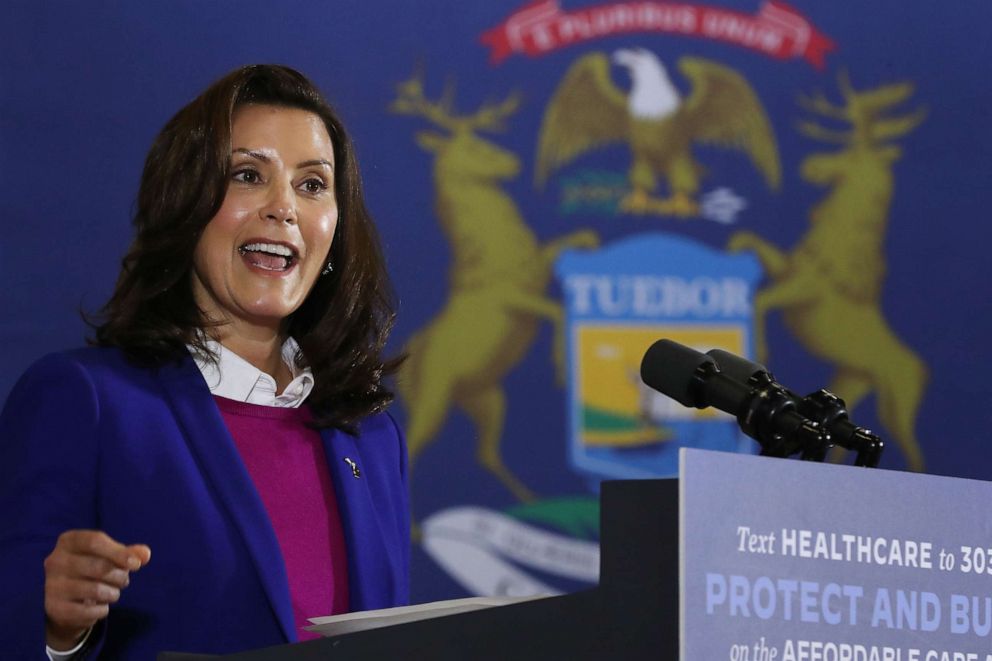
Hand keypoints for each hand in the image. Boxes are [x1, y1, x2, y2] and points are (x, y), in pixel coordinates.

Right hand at [43, 530, 150, 650]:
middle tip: (123, 581)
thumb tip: (145, 554)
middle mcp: (54, 561)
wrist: (64, 600)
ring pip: (95, 590)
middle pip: (99, 567)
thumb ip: (128, 553)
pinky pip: (90, 611)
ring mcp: (51, 586)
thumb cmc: (91, 569)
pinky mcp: (54, 608)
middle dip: (120, 576)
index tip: (136, 565)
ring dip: (113, 594)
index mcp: (68, 541)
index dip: (119, 552)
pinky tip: (99, 606)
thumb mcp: (109, 556)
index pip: (95, 541)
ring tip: (112, 593)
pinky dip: (102, 610)